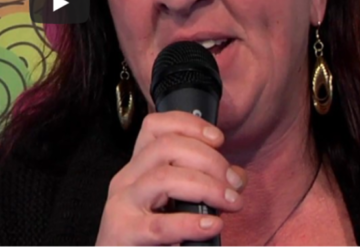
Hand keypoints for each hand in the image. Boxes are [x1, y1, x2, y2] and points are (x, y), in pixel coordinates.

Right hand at [96, 111, 246, 244]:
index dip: (188, 124)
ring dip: (206, 186)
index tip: (217, 138)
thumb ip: (204, 185)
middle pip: (165, 146)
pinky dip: (190, 224)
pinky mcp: (124, 232)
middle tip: (232, 182)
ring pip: (164, 177)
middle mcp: (126, 179)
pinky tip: (211, 226)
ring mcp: (122, 204)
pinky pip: (160, 225)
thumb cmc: (148, 237)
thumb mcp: (175, 204)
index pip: (155, 126)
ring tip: (229, 201)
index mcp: (138, 167)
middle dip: (208, 159)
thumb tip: (237, 176)